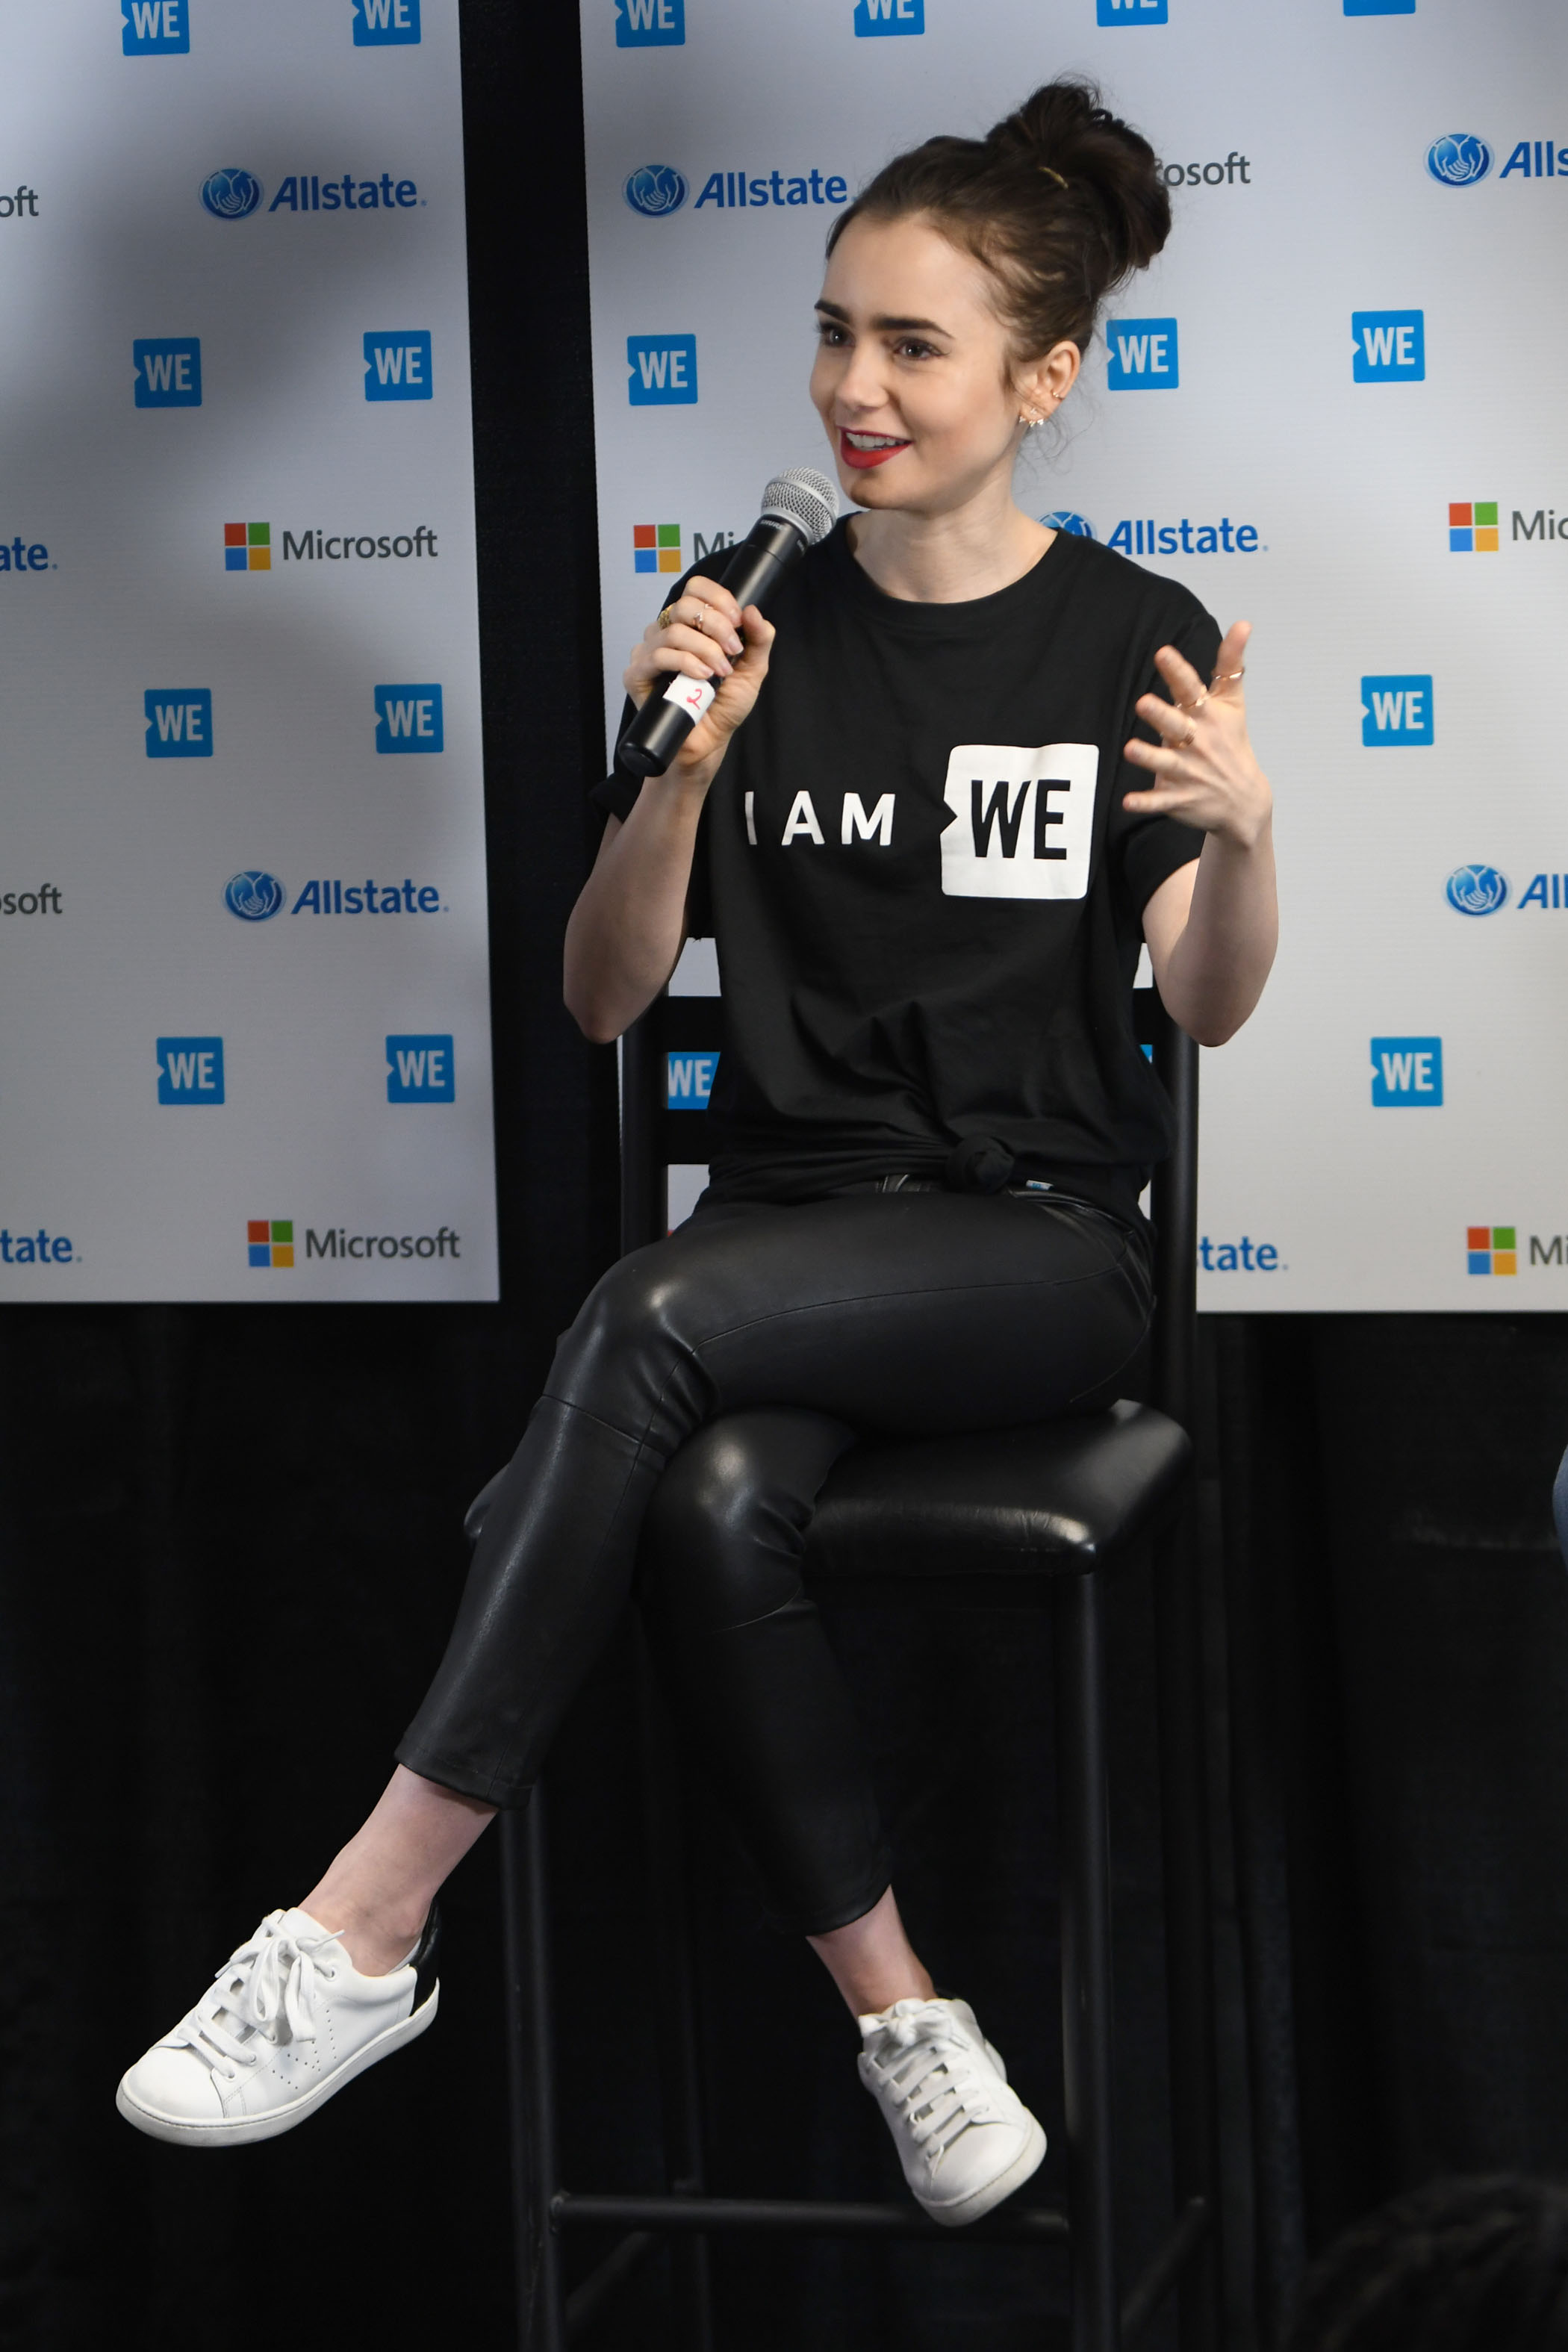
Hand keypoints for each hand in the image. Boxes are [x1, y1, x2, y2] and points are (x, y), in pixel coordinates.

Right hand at [624, 575, 775, 780]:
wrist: (708, 743)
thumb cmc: (724, 707)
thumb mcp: (753, 670)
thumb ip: (759, 640)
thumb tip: (753, 610)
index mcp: (692, 626)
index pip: (695, 589)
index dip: (717, 598)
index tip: (737, 620)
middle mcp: (667, 633)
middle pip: (684, 605)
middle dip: (716, 626)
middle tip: (732, 651)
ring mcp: (649, 653)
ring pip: (674, 631)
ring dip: (704, 650)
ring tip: (720, 672)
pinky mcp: (637, 675)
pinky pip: (657, 655)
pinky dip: (685, 663)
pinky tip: (702, 677)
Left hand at [1121, 621, 1270, 850]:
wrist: (1245, 801)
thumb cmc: (1232, 743)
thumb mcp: (1234, 702)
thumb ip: (1230, 663)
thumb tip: (1243, 622)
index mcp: (1208, 716)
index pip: (1192, 690)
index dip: (1177, 672)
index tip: (1163, 653)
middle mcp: (1198, 742)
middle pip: (1178, 726)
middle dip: (1161, 715)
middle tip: (1142, 702)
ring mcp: (1189, 772)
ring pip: (1166, 763)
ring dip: (1149, 757)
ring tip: (1130, 749)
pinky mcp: (1180, 798)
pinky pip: (1160, 801)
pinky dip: (1145, 803)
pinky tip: (1127, 802)